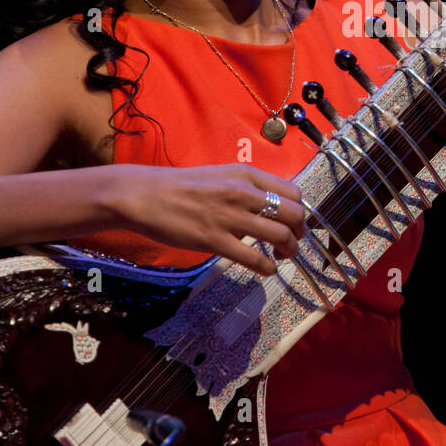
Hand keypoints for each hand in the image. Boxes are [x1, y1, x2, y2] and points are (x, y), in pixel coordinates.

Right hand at [104, 163, 305, 275]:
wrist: (146, 195)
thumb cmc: (183, 187)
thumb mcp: (222, 176)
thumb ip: (247, 190)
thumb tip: (268, 209)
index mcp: (247, 175)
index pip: (293, 192)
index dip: (300, 211)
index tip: (295, 223)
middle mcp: (244, 193)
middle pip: (294, 214)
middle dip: (299, 232)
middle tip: (293, 242)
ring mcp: (230, 217)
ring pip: (280, 236)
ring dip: (289, 250)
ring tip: (283, 257)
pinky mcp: (215, 240)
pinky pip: (254, 258)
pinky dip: (267, 267)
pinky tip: (267, 270)